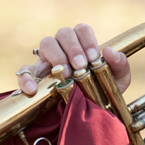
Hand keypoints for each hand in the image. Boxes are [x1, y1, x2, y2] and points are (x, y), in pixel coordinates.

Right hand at [16, 23, 131, 96]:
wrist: (85, 115)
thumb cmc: (101, 92)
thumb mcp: (117, 82)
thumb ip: (120, 66)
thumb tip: (110, 52)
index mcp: (82, 45)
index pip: (81, 30)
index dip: (87, 40)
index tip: (93, 57)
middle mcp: (63, 48)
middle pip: (63, 33)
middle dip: (73, 48)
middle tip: (80, 66)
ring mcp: (47, 61)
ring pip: (46, 43)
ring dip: (56, 56)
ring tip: (65, 74)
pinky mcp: (34, 78)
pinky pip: (24, 72)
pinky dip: (27, 78)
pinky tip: (34, 89)